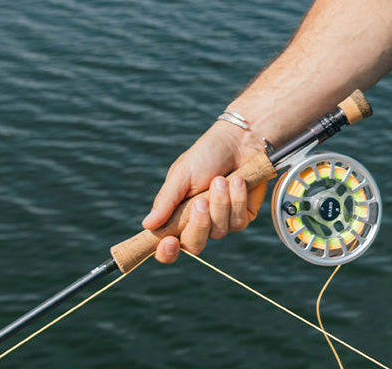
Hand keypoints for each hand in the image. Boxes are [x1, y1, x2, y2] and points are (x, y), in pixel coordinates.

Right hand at [141, 122, 268, 262]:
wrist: (240, 139)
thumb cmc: (207, 154)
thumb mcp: (182, 174)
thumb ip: (166, 200)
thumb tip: (147, 225)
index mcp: (177, 216)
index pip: (168, 247)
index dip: (166, 252)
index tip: (169, 242)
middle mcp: (199, 223)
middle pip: (194, 245)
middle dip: (198, 224)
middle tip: (200, 201)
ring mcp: (222, 222)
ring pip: (218, 232)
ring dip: (220, 204)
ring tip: (220, 179)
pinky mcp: (243, 216)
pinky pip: (238, 222)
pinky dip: (237, 199)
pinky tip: (238, 180)